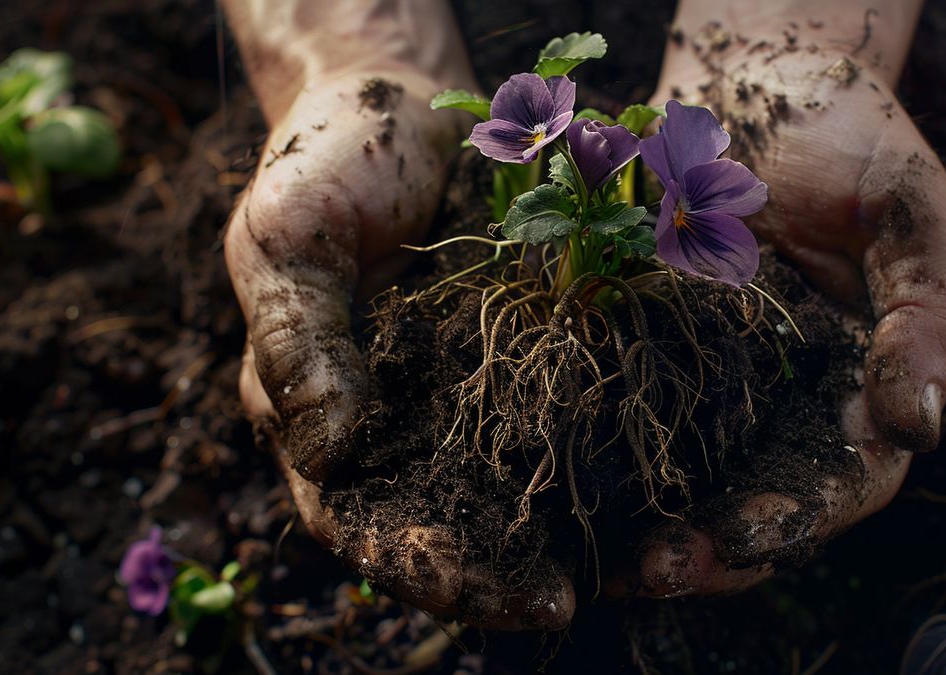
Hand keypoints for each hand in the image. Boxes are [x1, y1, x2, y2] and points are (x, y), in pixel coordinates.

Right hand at [222, 0, 573, 628]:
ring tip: (624, 564)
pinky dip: (608, 444)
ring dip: (565, 529)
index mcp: (327, 423)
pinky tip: (658, 470)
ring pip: (518, 483)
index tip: (475, 588)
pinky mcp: (530, 352)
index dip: (414, 563)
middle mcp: (405, 426)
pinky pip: (571, 406)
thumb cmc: (320, 173)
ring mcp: (470, 393)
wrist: (394, 107)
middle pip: (448, 524)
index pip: (362, 522)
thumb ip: (298, 341)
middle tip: (564, 601)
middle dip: (499, 571)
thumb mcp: (286, 244)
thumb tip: (329, 450)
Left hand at [621, 0, 945, 595]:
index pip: (842, 482)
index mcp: (861, 389)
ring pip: (682, 480)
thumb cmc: (855, 142)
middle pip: (755, 504)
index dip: (796, 517)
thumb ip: (925, 317)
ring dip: (640, 525)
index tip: (741, 535)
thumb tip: (919, 429)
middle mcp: (786, 405)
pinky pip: (618, 414)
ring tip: (593, 559)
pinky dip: (589, 454)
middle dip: (707, 548)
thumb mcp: (911, 216)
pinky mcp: (646, 351)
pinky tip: (548, 482)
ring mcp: (714, 385)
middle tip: (653, 568)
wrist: (759, 80)